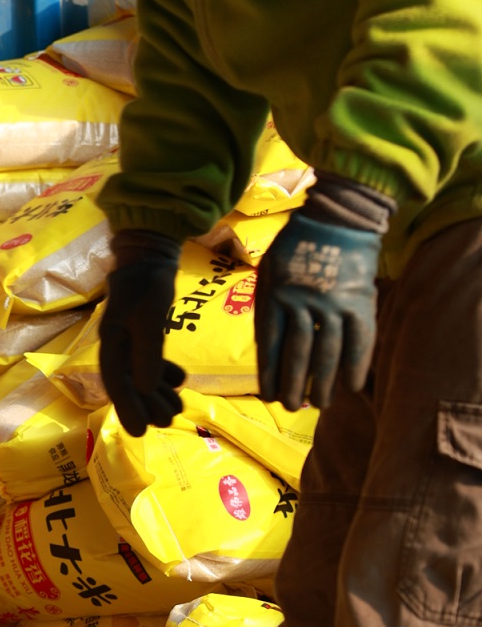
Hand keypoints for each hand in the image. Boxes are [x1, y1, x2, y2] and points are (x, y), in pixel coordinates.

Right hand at [99, 232, 185, 437]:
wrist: (150, 255)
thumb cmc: (148, 283)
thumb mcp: (151, 317)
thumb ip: (147, 353)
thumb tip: (144, 388)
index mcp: (111, 341)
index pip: (116, 382)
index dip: (127, 408)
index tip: (138, 432)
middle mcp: (116, 344)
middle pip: (128, 383)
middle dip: (146, 405)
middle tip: (166, 423)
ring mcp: (129, 338)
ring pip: (140, 375)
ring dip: (157, 394)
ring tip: (176, 410)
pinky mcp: (143, 331)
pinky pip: (150, 361)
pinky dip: (163, 373)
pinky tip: (179, 382)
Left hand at [256, 212, 380, 412]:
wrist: (337, 219)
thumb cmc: (296, 246)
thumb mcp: (267, 270)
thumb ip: (265, 305)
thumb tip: (264, 346)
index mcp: (275, 295)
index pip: (270, 345)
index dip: (270, 374)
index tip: (269, 395)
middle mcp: (303, 303)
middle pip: (297, 355)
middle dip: (294, 386)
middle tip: (292, 407)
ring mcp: (334, 304)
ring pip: (327, 353)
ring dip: (324, 383)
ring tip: (319, 404)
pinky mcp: (361, 302)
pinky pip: (360, 341)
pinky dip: (356, 366)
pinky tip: (352, 387)